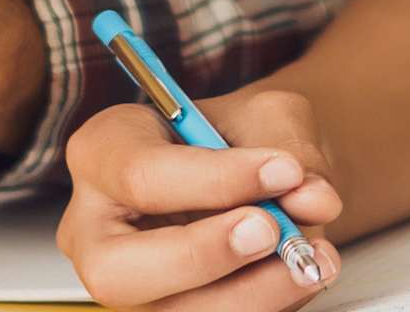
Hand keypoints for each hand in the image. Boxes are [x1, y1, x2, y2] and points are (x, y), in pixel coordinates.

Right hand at [60, 90, 346, 311]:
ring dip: (251, 293)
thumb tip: (312, 199)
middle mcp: (96, 229)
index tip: (284, 170)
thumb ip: (290, 149)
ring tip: (307, 257)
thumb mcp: (266, 116)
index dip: (215, 179)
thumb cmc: (242, 136)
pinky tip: (300, 275)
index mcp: (103, 152)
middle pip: (115, 270)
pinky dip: (266, 305)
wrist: (259, 176)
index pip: (138, 175)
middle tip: (270, 230)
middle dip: (201, 256)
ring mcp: (128, 285)